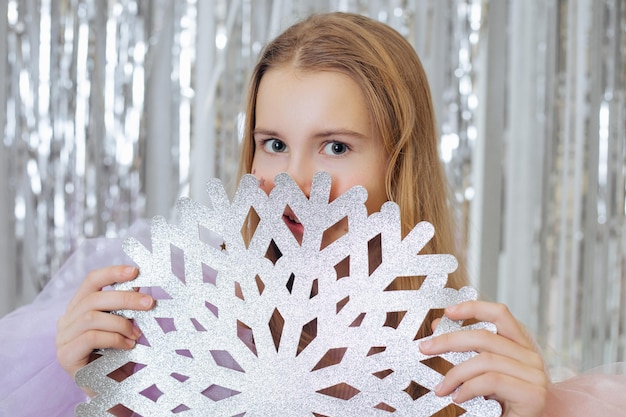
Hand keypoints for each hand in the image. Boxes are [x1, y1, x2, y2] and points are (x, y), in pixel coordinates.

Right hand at [56, 265, 153, 383]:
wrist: (112, 389)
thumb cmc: (118, 355)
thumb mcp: (124, 325)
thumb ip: (127, 306)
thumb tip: (140, 284)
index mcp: (79, 307)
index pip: (91, 281)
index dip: (112, 272)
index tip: (135, 270)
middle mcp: (66, 320)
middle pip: (93, 298)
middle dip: (125, 298)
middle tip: (149, 303)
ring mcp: (63, 338)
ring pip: (91, 317)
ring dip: (120, 323)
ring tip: (136, 334)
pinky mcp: (66, 356)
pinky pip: (91, 338)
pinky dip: (114, 339)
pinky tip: (127, 346)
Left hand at [419, 301, 547, 416]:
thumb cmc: (498, 407)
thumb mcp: (480, 374)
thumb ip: (466, 351)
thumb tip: (437, 326)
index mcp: (520, 347)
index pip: (500, 314)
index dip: (473, 308)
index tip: (448, 311)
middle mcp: (531, 357)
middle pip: (485, 336)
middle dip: (449, 340)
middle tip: (425, 347)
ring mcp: (535, 375)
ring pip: (485, 360)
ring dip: (456, 374)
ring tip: (442, 388)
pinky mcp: (533, 394)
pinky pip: (491, 380)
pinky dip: (468, 388)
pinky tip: (459, 398)